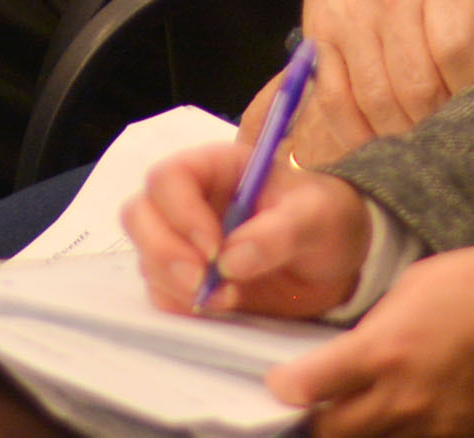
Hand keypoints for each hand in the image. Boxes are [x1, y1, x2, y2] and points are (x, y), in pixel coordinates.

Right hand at [129, 143, 369, 322]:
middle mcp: (191, 199)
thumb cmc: (326, 220)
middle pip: (139, 214)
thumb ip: (280, 232)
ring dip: (175, 283)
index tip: (213, 249)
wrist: (334, 262)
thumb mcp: (318, 218)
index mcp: (219, 167)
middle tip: (202, 282)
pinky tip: (222, 306)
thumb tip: (231, 260)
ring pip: (145, 256)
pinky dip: (180, 305)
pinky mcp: (186, 278)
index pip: (171, 177)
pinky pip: (160, 292)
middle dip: (163, 251)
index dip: (180, 212)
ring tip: (229, 297)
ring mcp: (184, 240)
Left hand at [274, 248, 473, 437]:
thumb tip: (346, 356)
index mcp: (383, 351)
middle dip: (317, 420)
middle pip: (332, 432)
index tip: (283, 383)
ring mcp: (432, 423)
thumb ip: (371, 331)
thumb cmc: (471, 284)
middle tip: (317, 406)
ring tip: (360, 411)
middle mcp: (401, 396)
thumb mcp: (406, 290)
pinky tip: (401, 419)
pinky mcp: (461, 434)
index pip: (309, 387)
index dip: (286, 387)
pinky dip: (401, 435)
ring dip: (358, 430)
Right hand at [295, 0, 473, 159]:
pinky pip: (333, 99)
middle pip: (416, 87)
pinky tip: (374, 144)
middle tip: (453, 138)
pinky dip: (353, 131)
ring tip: (420, 146)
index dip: (472, 90)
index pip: (457, 51)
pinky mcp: (320, 34)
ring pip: (375, 101)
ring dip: (401, 135)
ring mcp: (351, 18)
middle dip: (439, 123)